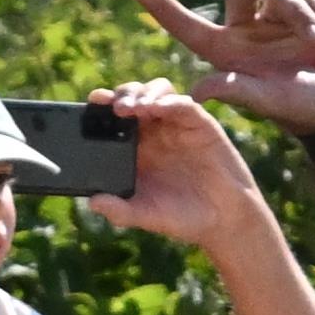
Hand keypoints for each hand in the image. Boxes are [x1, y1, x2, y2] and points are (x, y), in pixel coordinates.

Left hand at [103, 85, 263, 256]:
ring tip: (135, 107)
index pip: (115, 118)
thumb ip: (120, 210)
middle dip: (123, 94)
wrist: (223, 221)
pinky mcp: (200, 125)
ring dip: (145, 93)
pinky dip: (170, 101)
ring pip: (158, 92)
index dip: (104, 106)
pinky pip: (184, 104)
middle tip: (116, 107)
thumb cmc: (182, 218)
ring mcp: (177, 126)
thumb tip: (92, 203)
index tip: (93, 102)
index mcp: (136, 149)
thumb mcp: (146, 215)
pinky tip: (159, 107)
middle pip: (135, 97)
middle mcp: (155, 132)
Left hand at [117, 0, 314, 137]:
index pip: (185, 25)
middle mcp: (248, 32)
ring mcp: (276, 22)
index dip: (158, 3)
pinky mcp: (306, 12)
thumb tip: (197, 91)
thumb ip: (235, 90)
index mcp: (227, 52)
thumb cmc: (299, 108)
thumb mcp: (267, 101)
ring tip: (313, 42)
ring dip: (298, 16)